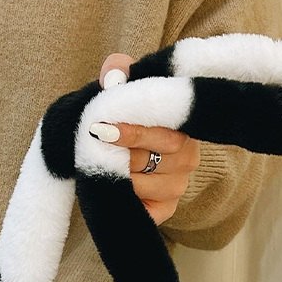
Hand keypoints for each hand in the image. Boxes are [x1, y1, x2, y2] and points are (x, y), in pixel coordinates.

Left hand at [94, 53, 200, 225]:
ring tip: (99, 165)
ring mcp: (178, 186)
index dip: (132, 131)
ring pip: (142, 184)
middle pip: (151, 158)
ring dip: (115, 174)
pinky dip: (122, 198)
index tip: (101, 128)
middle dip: (118, 153)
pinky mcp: (165, 209)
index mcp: (183, 126)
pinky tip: (111, 187)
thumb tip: (115, 74)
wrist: (108, 150)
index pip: (163, 131)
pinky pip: (143, 209)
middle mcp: (188, 157)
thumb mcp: (119, 90)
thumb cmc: (119, 118)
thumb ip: (117, 72)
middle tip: (93, 145)